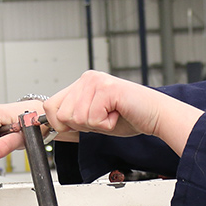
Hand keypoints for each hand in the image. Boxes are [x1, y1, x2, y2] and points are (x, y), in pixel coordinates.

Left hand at [43, 71, 202, 153]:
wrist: (155, 115)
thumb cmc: (128, 116)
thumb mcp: (93, 118)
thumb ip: (74, 118)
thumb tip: (51, 125)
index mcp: (81, 84)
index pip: (51, 106)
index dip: (60, 123)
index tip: (77, 127)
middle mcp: (86, 79)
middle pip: (62, 114)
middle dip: (82, 126)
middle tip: (103, 118)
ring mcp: (96, 82)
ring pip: (78, 118)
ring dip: (97, 125)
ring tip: (112, 115)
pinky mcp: (107, 89)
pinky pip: (93, 118)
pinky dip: (106, 124)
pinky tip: (118, 114)